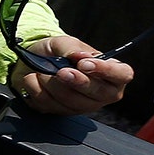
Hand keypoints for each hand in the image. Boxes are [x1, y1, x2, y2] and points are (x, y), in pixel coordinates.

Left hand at [10, 35, 133, 115]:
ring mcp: (83, 105)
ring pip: (72, 101)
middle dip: (78, 82)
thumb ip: (72, 49)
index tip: (85, 64)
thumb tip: (81, 56)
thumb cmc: (55, 53)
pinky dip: (36, 89)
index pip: (122, 75)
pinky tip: (34, 79)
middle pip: (99, 93)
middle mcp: (102, 92)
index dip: (106, 71)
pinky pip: (50, 105)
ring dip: (51, 83)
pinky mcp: (62, 112)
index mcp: (111, 72)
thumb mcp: (63, 42)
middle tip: (61, 71)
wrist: (31, 62)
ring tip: (42, 70)